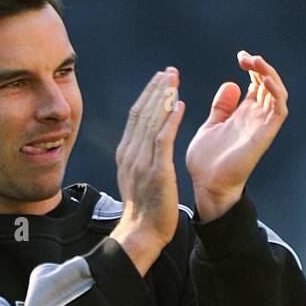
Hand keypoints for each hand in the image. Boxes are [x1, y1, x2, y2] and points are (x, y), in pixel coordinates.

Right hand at [110, 67, 185, 272]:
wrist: (141, 233)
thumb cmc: (143, 210)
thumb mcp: (136, 179)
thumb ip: (139, 159)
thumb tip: (143, 144)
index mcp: (126, 154)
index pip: (135, 117)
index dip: (147, 96)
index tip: (159, 81)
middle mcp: (131, 154)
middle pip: (142, 114)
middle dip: (156, 90)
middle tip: (169, 71)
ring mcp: (143, 162)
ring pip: (152, 122)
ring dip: (164, 98)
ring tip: (174, 80)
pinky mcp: (157, 171)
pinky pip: (164, 140)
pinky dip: (171, 120)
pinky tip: (179, 105)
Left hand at [186, 51, 288, 221]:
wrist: (207, 186)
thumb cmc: (206, 162)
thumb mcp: (210, 126)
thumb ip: (221, 107)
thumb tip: (231, 84)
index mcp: (243, 115)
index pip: (257, 85)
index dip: (253, 68)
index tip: (241, 57)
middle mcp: (255, 118)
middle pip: (269, 85)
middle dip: (261, 67)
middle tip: (247, 58)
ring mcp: (261, 126)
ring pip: (278, 94)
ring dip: (270, 75)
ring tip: (256, 63)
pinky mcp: (264, 135)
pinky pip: (279, 110)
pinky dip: (276, 93)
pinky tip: (264, 80)